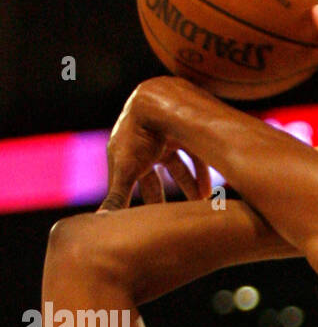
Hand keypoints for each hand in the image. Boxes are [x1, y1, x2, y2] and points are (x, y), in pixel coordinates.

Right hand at [98, 79, 210, 211]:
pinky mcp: (185, 133)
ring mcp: (164, 138)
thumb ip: (118, 197)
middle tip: (167, 219)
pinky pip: (194, 155)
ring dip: (187, 187)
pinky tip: (207, 192)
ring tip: (198, 205)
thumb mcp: (127, 170)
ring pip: (176, 167)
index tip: (138, 223)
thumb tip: (101, 221)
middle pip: (151, 178)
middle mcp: (143, 146)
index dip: (130, 201)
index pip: (126, 183)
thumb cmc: (139, 138)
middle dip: (159, 198)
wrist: (159, 102)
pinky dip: (200, 173)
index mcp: (124, 153)